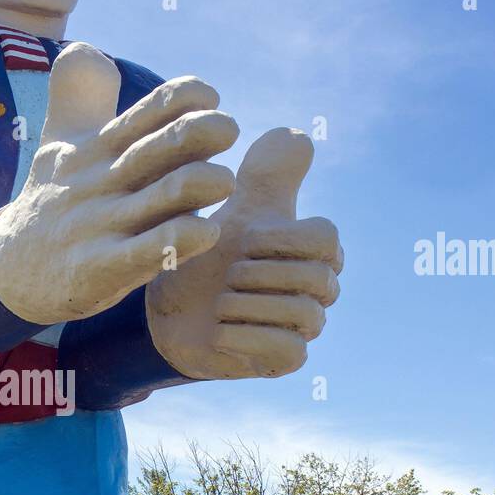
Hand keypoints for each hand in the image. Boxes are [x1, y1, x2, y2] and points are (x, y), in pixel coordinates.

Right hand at [0, 43, 238, 323]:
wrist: (10, 271)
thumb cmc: (51, 199)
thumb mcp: (58, 141)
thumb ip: (75, 94)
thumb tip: (85, 48)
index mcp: (98, 149)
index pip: (144, 112)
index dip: (179, 97)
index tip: (208, 95)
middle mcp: (102, 182)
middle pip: (156, 149)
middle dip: (197, 132)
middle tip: (228, 128)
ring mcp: (102, 227)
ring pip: (161, 199)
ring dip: (199, 184)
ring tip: (225, 182)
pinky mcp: (100, 270)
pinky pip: (146, 254)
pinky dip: (180, 240)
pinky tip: (207, 232)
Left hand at [146, 128, 341, 378]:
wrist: (169, 309)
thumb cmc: (206, 255)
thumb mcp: (231, 209)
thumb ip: (265, 173)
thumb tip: (299, 134)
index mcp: (313, 248)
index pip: (325, 237)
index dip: (280, 238)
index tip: (243, 239)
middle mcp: (319, 287)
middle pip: (316, 278)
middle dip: (260, 273)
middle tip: (226, 274)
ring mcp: (306, 326)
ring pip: (304, 315)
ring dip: (249, 305)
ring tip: (219, 301)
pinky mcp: (287, 360)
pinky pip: (288, 350)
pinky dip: (247, 337)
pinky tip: (218, 329)